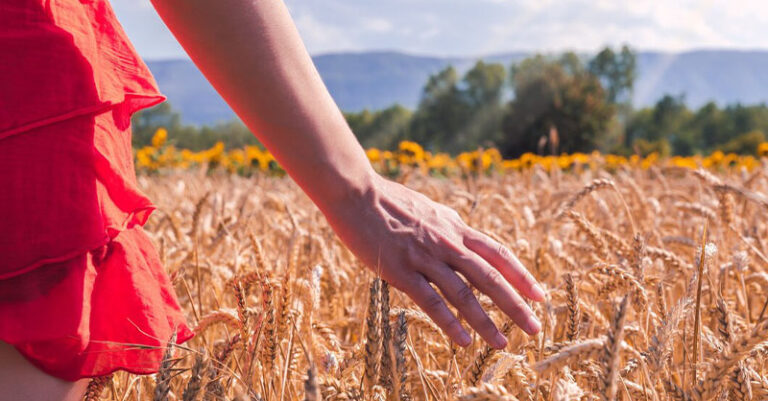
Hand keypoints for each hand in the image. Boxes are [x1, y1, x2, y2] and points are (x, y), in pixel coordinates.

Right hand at [319, 172, 544, 348]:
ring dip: (485, 321)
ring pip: (464, 293)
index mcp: (454, 228)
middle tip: (535, 329)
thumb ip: (448, 225)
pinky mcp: (401, 270)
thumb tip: (464, 233)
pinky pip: (431, 302)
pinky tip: (463, 341)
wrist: (355, 193)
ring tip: (502, 344)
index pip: (498, 254)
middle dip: (515, 305)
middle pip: (489, 277)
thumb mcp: (429, 209)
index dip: (521, 276)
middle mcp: (447, 243)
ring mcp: (425, 257)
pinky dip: (450, 323)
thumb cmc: (388, 201)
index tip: (539, 296)